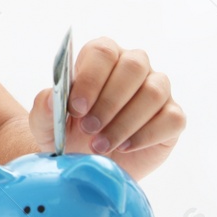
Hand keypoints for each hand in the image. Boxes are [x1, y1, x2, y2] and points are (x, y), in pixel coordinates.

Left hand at [28, 36, 183, 179]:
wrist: (89, 165)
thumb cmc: (68, 136)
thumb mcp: (46, 125)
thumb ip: (44, 108)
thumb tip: (51, 97)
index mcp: (102, 57)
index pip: (103, 52)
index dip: (91, 78)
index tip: (76, 108)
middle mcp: (134, 66)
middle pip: (134, 66)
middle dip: (109, 101)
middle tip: (89, 128)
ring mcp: (157, 90)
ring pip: (154, 92)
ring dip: (125, 122)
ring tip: (101, 145)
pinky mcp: (173, 117)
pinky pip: (172, 119)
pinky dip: (146, 135)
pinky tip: (124, 147)